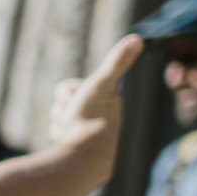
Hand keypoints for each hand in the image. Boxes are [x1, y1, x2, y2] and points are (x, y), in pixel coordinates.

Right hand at [48, 35, 145, 156]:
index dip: (67, 94)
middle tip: (75, 120)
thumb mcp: (102, 84)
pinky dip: (60, 139)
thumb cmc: (93, 119)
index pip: (68, 88)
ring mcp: (88, 133)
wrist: (86, 158)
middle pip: (62, 104)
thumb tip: (138, 38)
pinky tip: (69, 145)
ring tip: (72, 134)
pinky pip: (58, 136)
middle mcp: (99, 115)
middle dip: (62, 112)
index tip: (81, 104)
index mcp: (105, 99)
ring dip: (60, 126)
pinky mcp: (79, 149)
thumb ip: (117, 61)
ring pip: (58, 120)